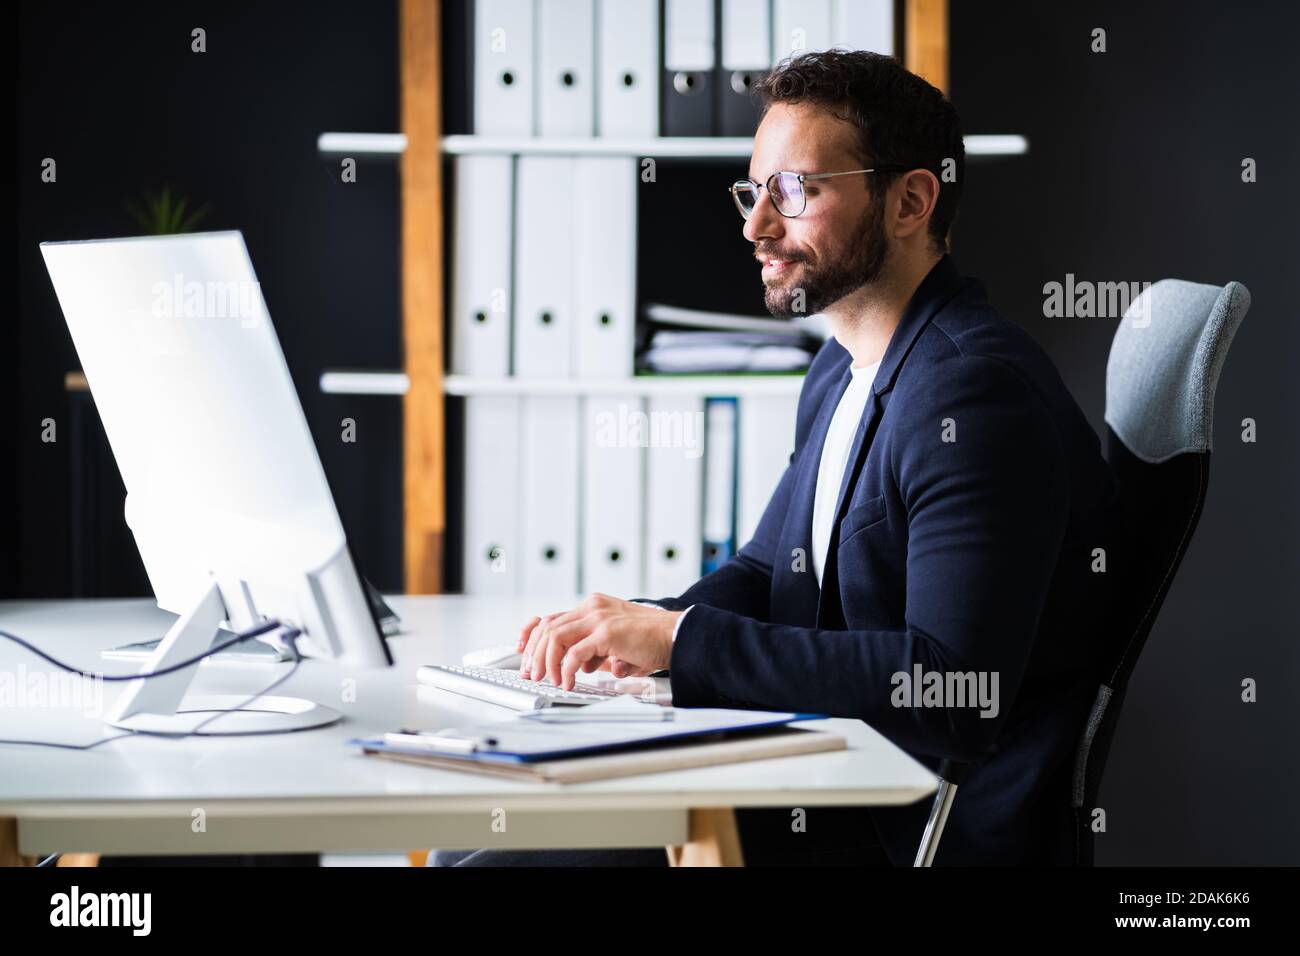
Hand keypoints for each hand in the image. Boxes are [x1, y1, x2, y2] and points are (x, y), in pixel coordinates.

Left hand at [516, 594, 678, 690]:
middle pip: (548, 627)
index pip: (552, 618)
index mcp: (593, 606)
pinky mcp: (607, 632)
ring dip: (545, 662)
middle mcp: (592, 607)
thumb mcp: (615, 643)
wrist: (676, 636)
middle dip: (533, 653)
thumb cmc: (651, 641)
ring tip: (547, 679)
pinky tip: (567, 682)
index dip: (532, 635)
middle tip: (531, 674)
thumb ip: (595, 650)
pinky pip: (574, 653)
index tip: (522, 652)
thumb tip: (580, 666)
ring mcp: (599, 617)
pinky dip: (565, 670)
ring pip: (555, 637)